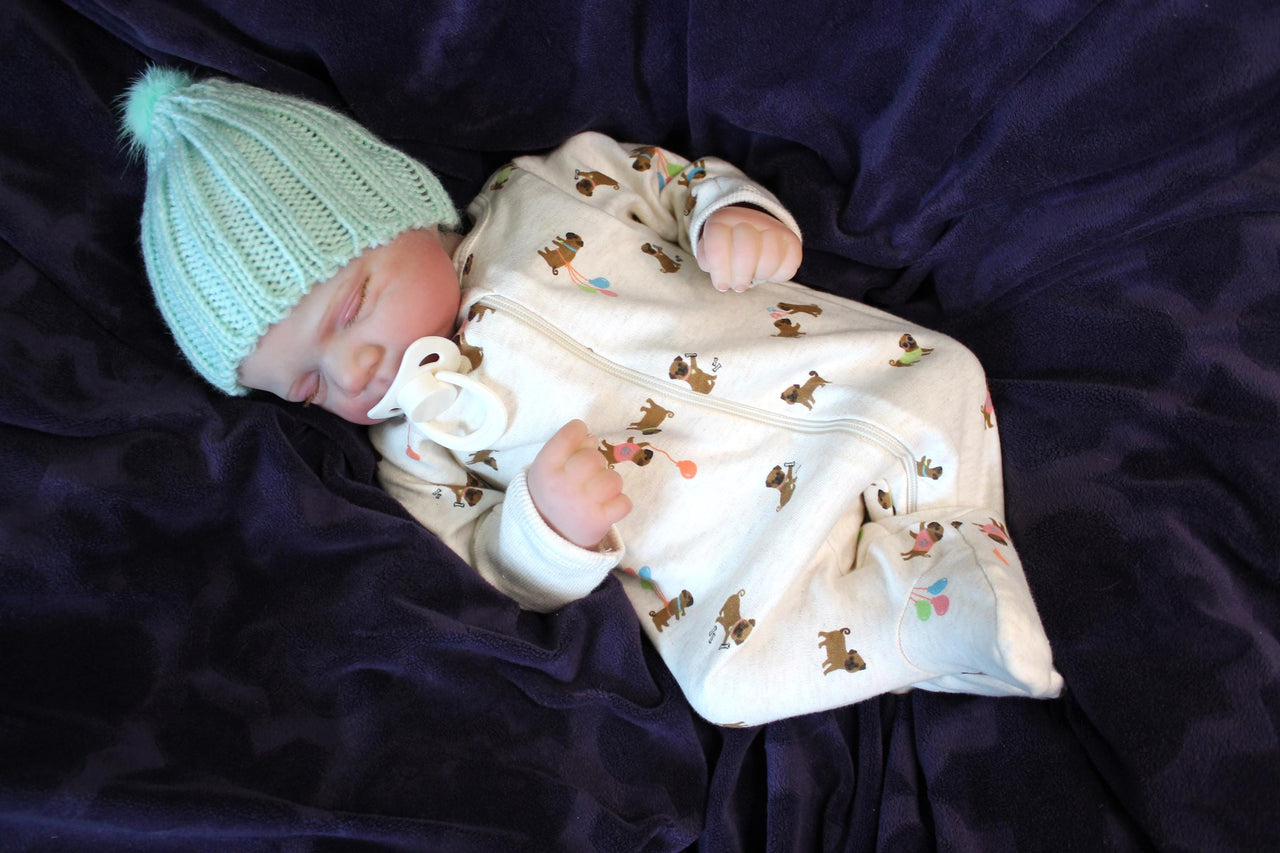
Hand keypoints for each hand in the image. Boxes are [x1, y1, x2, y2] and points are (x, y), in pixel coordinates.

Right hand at [528, 420, 631, 548]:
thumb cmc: (553, 495)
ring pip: (613, 479)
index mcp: (545, 469)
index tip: (581, 435)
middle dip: (596, 462)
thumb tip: (591, 438)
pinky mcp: (598, 522)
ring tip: (598, 492)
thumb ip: (567, 449)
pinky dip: (619, 503)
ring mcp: (581, 505)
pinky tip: (606, 506)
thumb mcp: (549, 470)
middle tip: (588, 473)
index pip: (568, 436)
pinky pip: (624, 502)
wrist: (548, 538)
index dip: (578, 430)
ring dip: (610, 484)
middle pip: (593, 457)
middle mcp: (561, 486)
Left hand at [696, 206, 801, 291]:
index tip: (721, 285)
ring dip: (760, 275)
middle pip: (746, 251)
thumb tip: (722, 278)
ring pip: (770, 259)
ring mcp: (773, 227)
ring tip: (753, 275)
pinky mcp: (791, 240)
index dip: (719, 269)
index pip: (717, 243)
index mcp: (723, 219)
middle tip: (738, 286)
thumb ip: (708, 261)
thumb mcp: (709, 251)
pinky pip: (789, 266)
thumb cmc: (726, 248)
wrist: (753, 230)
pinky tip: (768, 272)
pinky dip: (778, 276)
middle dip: (740, 276)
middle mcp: (749, 218)